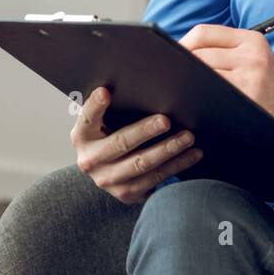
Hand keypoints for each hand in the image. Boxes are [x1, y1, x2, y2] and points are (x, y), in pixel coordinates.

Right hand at [70, 87, 204, 204]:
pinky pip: (156, 180)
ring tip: (188, 137)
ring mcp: (108, 181)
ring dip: (168, 150)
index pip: (87, 117)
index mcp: (81, 136)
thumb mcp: (101, 121)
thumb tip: (136, 80)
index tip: (106, 92)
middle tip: (166, 120)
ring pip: (142, 165)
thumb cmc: (108, 133)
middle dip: (145, 131)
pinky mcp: (127, 194)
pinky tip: (192, 154)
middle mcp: (91, 160)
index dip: (95, 105)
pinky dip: (177, 166)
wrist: (105, 170)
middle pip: (120, 144)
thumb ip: (111, 105)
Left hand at [180, 24, 273, 136]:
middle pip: (200, 53)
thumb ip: (225, 50)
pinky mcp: (249, 97)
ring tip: (182, 89)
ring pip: (203, 72)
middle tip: (172, 77)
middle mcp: (252, 55)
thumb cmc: (268, 85)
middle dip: (182, 65)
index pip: (204, 33)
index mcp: (252, 39)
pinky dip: (199, 97)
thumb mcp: (255, 58)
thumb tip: (179, 50)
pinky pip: (212, 93)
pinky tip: (196, 102)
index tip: (172, 57)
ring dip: (188, 82)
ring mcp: (251, 77)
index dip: (182, 44)